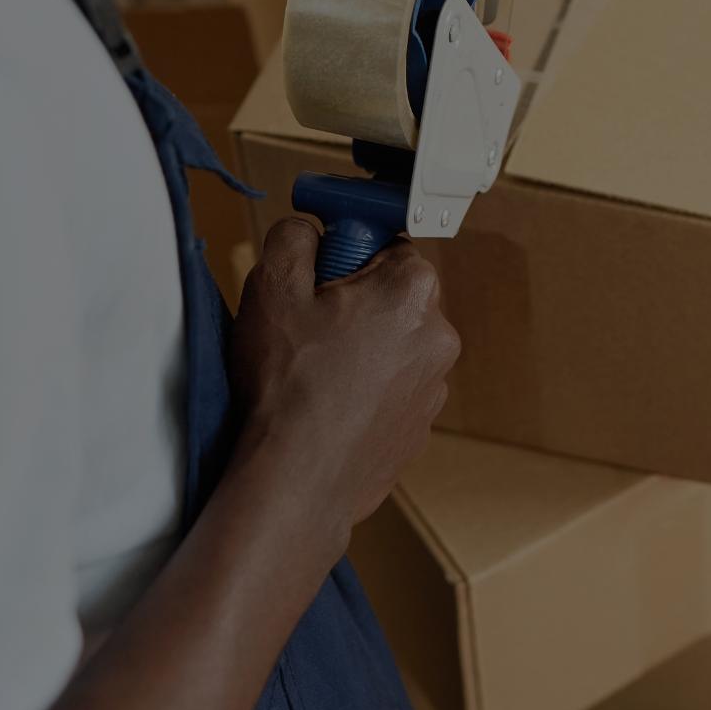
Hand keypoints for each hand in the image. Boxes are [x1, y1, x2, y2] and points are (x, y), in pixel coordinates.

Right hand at [230, 219, 460, 534]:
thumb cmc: (288, 387)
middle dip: (352, 303)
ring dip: (360, 349)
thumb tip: (308, 228)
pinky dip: (365, 391)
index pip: (386, 244)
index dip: (344, 257)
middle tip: (308, 327)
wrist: (297, 481)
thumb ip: (294, 237)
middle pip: (392, 294)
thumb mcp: (271, 287)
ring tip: (313, 374)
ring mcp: (434, 384)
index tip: (318, 276)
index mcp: (413, 289)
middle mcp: (439, 333)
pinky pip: (393, 389)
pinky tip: (328, 406)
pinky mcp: (420, 425)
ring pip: (392, 344)